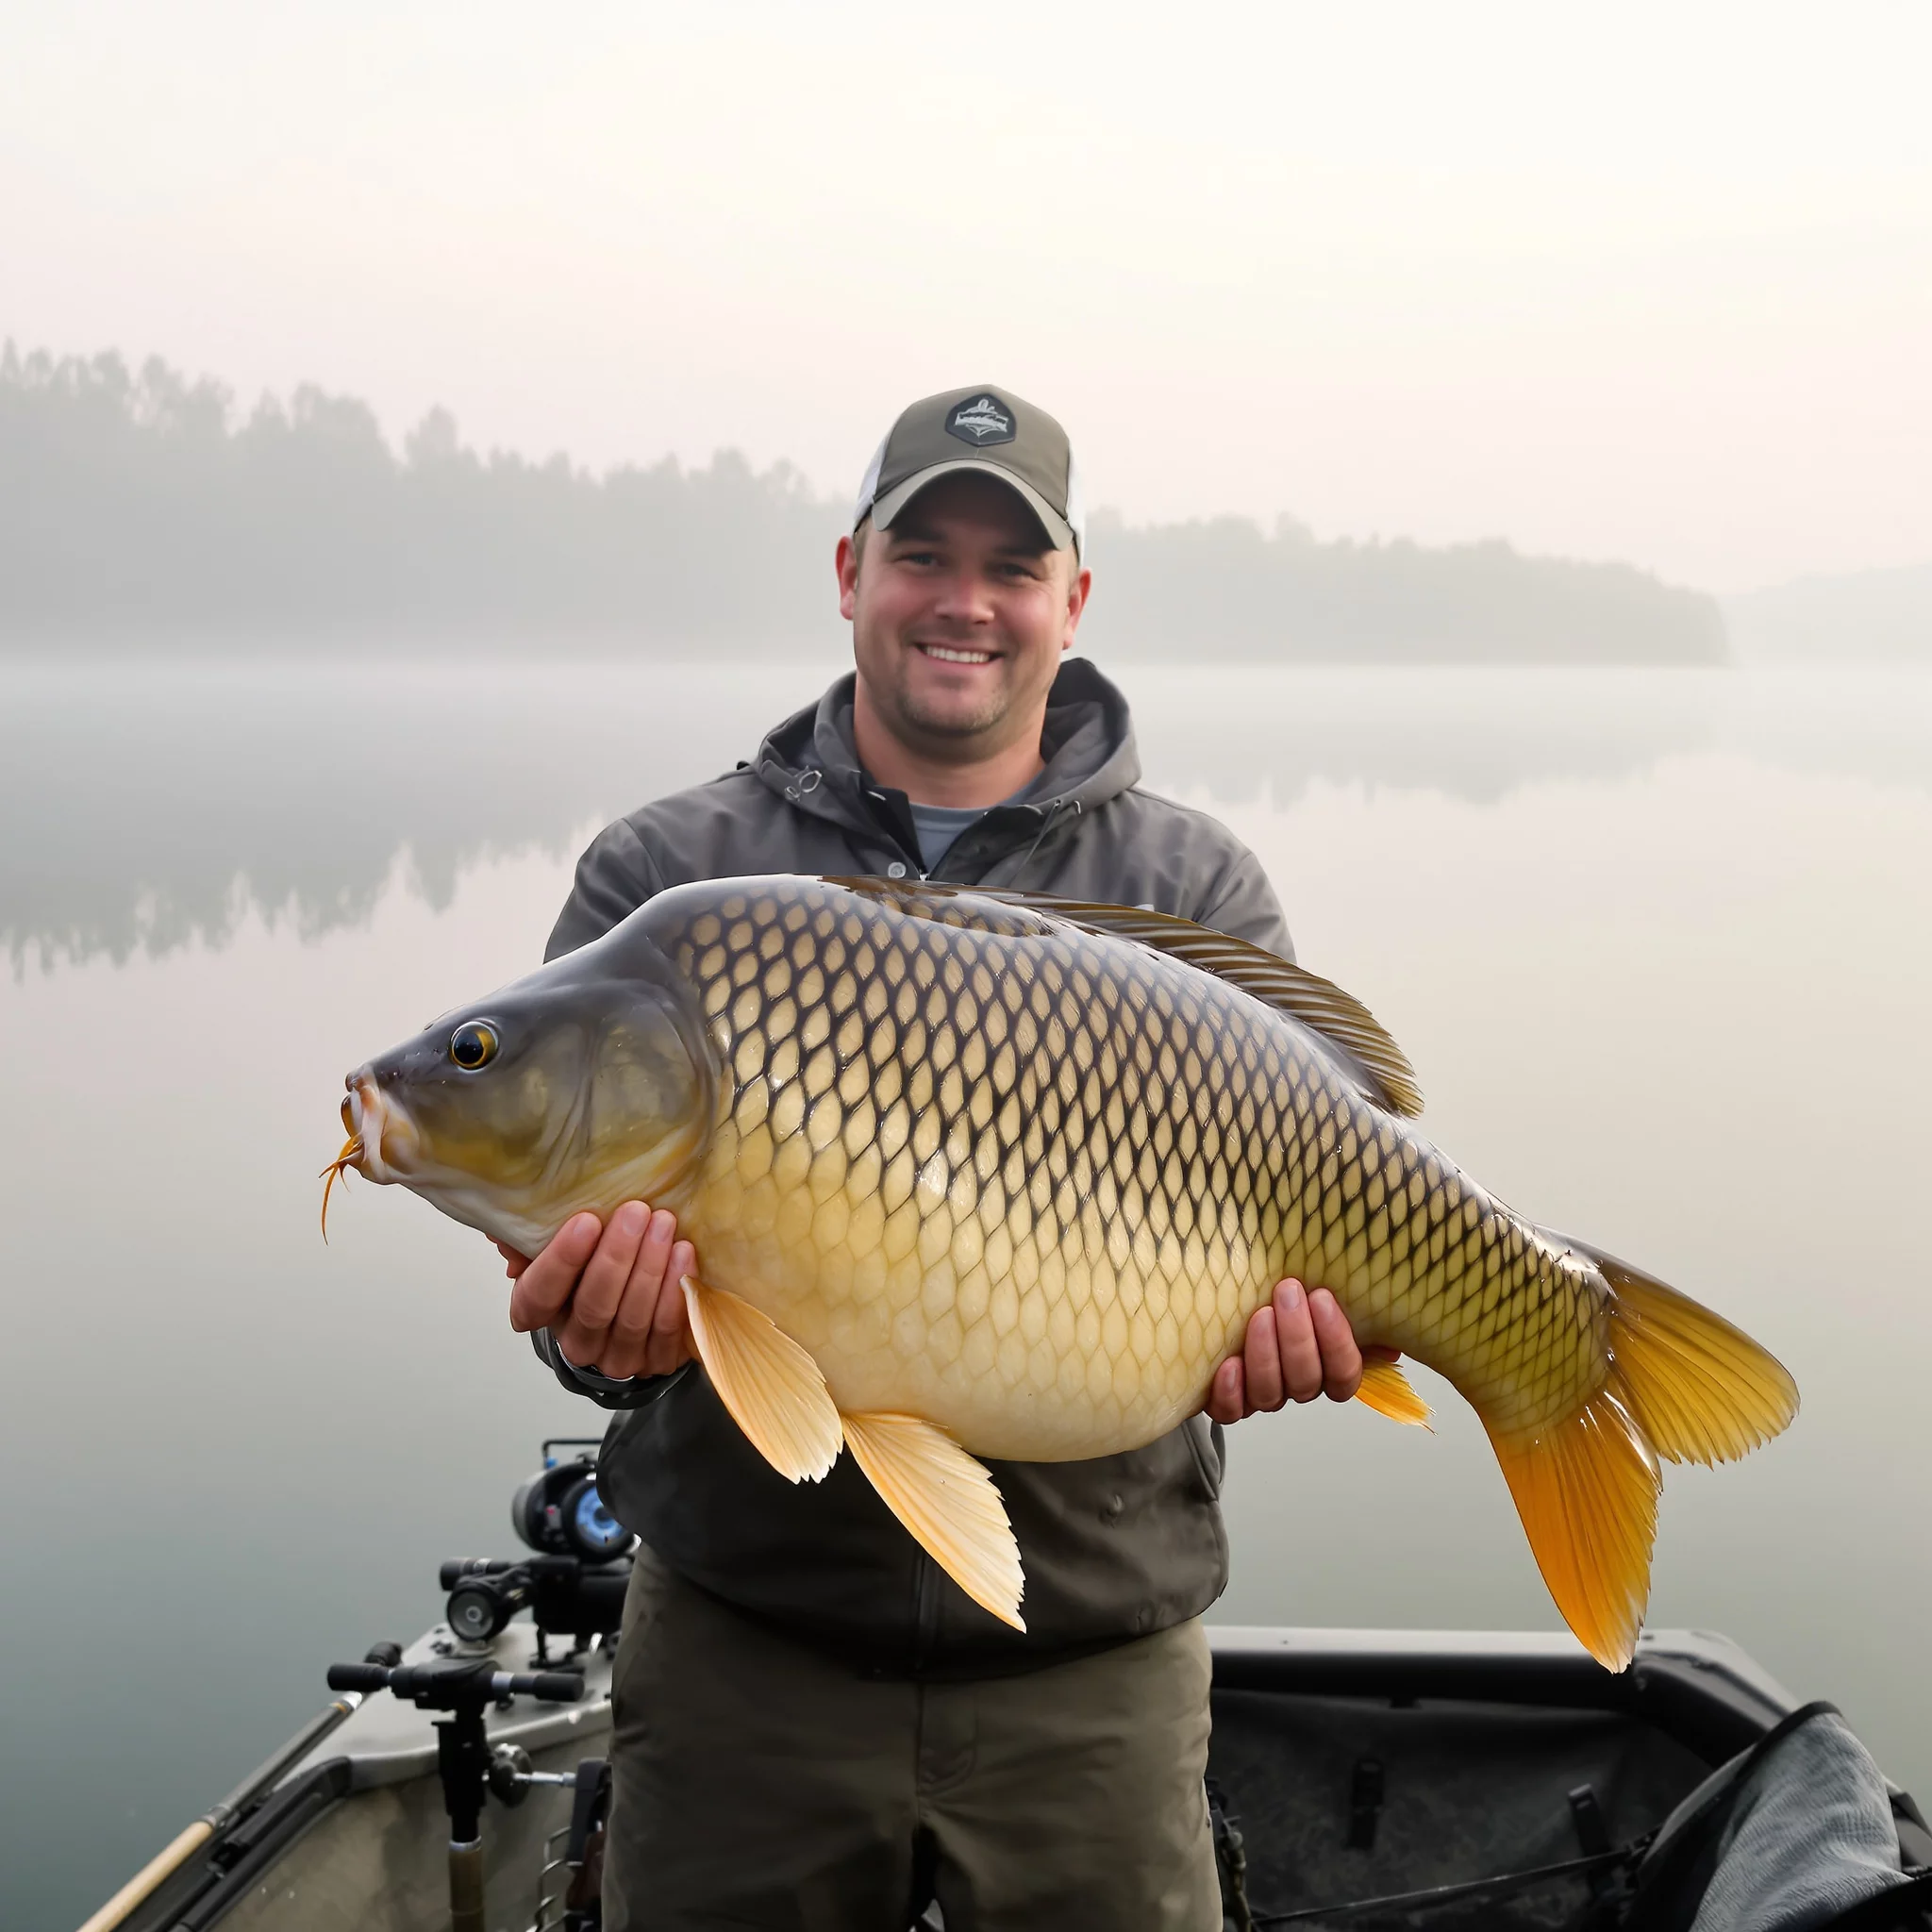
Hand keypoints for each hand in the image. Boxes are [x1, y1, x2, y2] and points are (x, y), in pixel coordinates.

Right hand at [500, 1201, 695, 1381]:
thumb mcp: (556, 1246)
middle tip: (637, 1212)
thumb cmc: (589, 1263)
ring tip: (664, 1224)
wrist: (631, 1305)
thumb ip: (529, 1237)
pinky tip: (684, 1253)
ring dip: (651, 1269)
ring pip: (631, 1319)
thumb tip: (506, 1231)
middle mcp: (575, 1342)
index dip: (561, 1261)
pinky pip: (665, 1330)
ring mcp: (616, 1358)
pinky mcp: (655, 1362)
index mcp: (539, 1312)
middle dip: (617, 1256)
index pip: (539, 1295)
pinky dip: (675, 1290)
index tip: (587, 1221)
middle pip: (593, 1306)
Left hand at [1201, 1278, 1399, 1424]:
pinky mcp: (1227, 1400)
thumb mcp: (1324, 1298)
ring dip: (1266, 1355)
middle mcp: (1297, 1386)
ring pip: (1271, 1394)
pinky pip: (1231, 1411)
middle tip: (1287, 1292)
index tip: (1322, 1298)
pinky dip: (1230, 1392)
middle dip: (1298, 1337)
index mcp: (1328, 1369)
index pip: (1344, 1374)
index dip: (1336, 1341)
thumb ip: (1360, 1314)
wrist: (1231, 1301)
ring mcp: (1262, 1396)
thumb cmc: (1284, 1297)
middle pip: (1306, 1381)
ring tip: (1260, 1315)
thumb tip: (1391, 1332)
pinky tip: (1229, 1365)